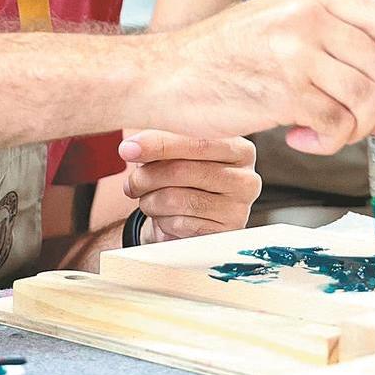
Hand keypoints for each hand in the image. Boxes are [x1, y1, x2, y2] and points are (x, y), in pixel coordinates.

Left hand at [119, 131, 259, 242]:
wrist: (195, 218)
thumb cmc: (186, 176)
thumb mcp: (177, 152)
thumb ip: (161, 140)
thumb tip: (131, 146)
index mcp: (239, 147)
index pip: (195, 140)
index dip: (158, 144)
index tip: (128, 148)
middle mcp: (246, 177)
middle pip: (182, 170)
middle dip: (146, 177)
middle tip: (131, 184)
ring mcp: (239, 208)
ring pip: (176, 199)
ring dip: (149, 201)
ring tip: (147, 199)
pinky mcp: (224, 234)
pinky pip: (179, 224)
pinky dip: (162, 220)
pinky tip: (165, 216)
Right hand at [139, 0, 374, 155]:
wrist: (162, 74)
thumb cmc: (214, 57)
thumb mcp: (274, 24)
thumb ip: (325, 43)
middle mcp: (308, 17)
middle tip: (358, 123)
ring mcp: (297, 52)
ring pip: (367, 97)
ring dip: (355, 127)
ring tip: (325, 132)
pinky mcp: (284, 91)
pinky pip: (337, 124)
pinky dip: (329, 142)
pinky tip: (300, 138)